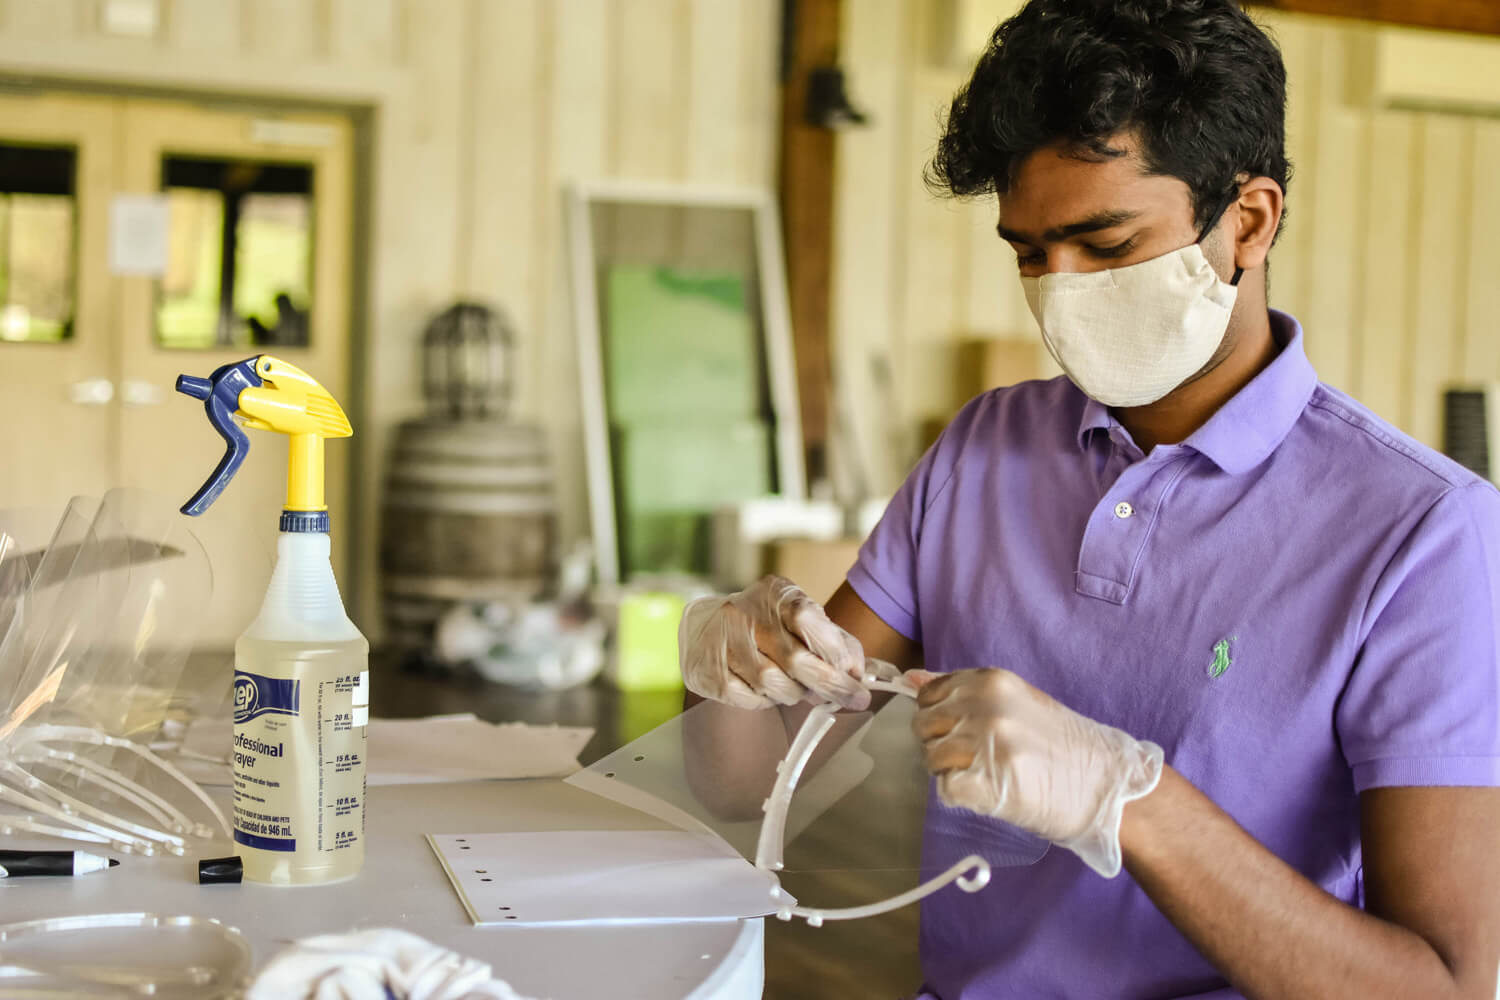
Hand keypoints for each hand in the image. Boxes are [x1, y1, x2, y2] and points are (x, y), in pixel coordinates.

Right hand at [678, 575, 870, 710]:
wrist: (705, 627)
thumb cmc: (765, 626)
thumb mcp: (798, 616)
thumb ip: (831, 639)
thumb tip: (857, 673)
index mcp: (774, 594)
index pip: (807, 620)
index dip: (835, 652)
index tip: (856, 676)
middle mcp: (744, 613)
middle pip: (794, 659)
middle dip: (829, 684)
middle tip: (851, 697)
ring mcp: (723, 643)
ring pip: (773, 683)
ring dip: (794, 693)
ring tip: (796, 687)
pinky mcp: (710, 671)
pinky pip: (749, 698)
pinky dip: (766, 701)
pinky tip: (767, 691)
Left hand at [910, 667, 1163, 876]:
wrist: (1106, 785)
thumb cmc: (1061, 745)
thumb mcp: (1014, 702)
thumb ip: (962, 691)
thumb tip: (911, 676)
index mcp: (990, 681)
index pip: (928, 694)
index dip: (940, 718)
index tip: (963, 731)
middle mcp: (985, 706)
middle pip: (923, 726)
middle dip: (940, 745)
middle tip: (978, 759)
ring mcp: (987, 743)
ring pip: (931, 758)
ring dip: (951, 773)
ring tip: (989, 776)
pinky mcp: (989, 783)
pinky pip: (946, 789)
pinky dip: (961, 797)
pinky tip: (989, 794)